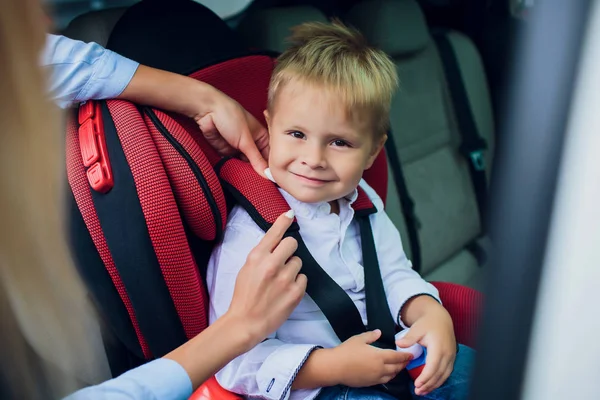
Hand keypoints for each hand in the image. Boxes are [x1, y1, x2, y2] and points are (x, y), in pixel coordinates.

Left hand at [118, 66, 269, 175]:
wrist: (207, 110)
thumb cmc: (230, 117)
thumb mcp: (246, 140)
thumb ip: (256, 159)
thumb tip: (268, 175)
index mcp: (262, 137)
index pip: (270, 156)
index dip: (272, 168)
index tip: (275, 181)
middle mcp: (252, 143)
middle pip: (259, 162)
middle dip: (259, 172)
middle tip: (264, 187)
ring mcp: (239, 148)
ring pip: (246, 165)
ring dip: (247, 172)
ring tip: (252, 185)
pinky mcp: (227, 152)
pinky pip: (233, 164)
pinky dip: (235, 169)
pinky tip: (240, 179)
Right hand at [225, 211, 306, 348]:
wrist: (246, 322)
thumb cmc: (244, 295)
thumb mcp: (247, 268)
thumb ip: (262, 253)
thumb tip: (276, 240)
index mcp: (257, 257)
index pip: (275, 232)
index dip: (283, 221)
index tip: (290, 214)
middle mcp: (272, 264)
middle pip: (292, 243)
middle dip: (288, 250)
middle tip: (282, 260)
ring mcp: (285, 279)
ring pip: (298, 262)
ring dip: (292, 268)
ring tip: (280, 281)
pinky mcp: (295, 292)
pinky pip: (303, 278)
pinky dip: (296, 283)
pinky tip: (286, 291)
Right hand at [331, 330, 412, 387]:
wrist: (335, 367)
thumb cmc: (347, 351)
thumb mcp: (359, 339)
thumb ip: (371, 335)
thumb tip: (379, 332)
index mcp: (379, 356)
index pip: (397, 356)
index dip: (405, 356)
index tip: (411, 354)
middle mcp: (381, 368)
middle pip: (397, 367)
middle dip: (403, 364)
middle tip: (407, 360)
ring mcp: (376, 377)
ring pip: (391, 376)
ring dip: (397, 371)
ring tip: (398, 367)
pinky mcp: (370, 383)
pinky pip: (384, 380)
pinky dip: (389, 376)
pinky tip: (387, 373)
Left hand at [396, 299, 455, 395]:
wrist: (440, 318)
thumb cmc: (427, 323)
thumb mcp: (417, 328)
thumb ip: (409, 338)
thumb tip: (398, 344)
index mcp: (438, 347)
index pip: (433, 366)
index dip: (425, 377)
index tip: (417, 385)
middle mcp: (447, 354)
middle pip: (439, 374)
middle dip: (428, 384)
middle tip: (417, 391)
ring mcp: (451, 357)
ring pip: (444, 375)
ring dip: (434, 385)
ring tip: (423, 391)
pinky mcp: (451, 358)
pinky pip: (446, 373)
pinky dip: (439, 380)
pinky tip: (431, 385)